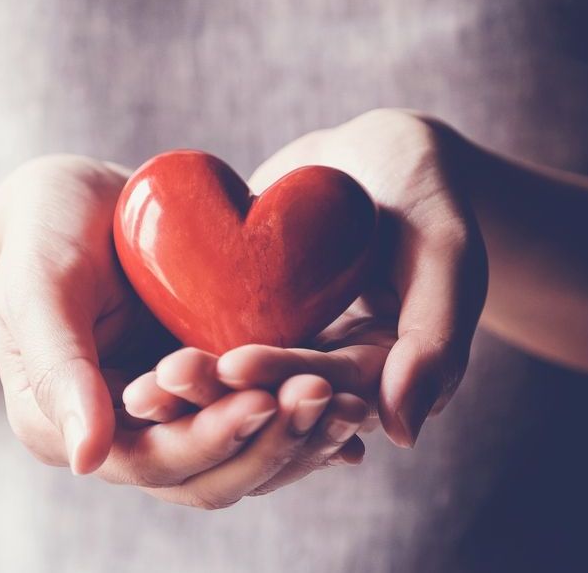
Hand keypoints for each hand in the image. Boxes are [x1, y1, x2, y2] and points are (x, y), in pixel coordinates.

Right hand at [0, 155, 362, 508]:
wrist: (77, 200)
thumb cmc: (43, 231)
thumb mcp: (39, 286)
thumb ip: (57, 367)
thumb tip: (87, 458)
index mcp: (68, 430)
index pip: (152, 462)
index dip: (209, 439)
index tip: (261, 401)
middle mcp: (124, 439)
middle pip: (210, 475)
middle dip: (270, 444)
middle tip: (324, 398)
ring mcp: (172, 418)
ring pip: (245, 455)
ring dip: (300, 439)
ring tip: (352, 404)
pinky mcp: (211, 392)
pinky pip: (262, 417)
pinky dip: (305, 418)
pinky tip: (354, 402)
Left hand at [130, 110, 487, 447]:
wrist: (382, 154)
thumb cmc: (429, 191)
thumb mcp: (448, 252)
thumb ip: (436, 338)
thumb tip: (402, 433)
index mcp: (387, 376)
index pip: (330, 387)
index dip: (282, 376)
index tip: (231, 362)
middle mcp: (334, 376)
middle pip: (276, 395)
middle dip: (222, 393)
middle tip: (164, 378)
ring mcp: (292, 354)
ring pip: (240, 384)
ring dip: (194, 389)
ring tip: (142, 384)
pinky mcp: (255, 327)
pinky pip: (217, 347)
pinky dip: (184, 354)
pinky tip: (139, 358)